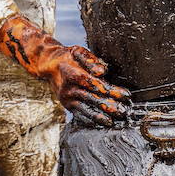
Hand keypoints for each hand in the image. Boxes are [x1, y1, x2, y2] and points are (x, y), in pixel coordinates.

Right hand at [0, 15, 128, 126]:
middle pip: (91, 98)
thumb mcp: (77, 51)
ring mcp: (67, 99)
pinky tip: (101, 124)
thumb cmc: (67, 57)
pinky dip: (90, 120)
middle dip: (109, 105)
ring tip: (113, 122)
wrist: (48, 65)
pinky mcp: (67, 106)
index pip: (94, 83)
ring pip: (85, 109)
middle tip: (124, 111)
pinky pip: (79, 115)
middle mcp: (68, 88)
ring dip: (100, 116)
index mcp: (71, 73)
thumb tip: (102, 72)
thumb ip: (90, 60)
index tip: (126, 94)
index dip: (110, 90)